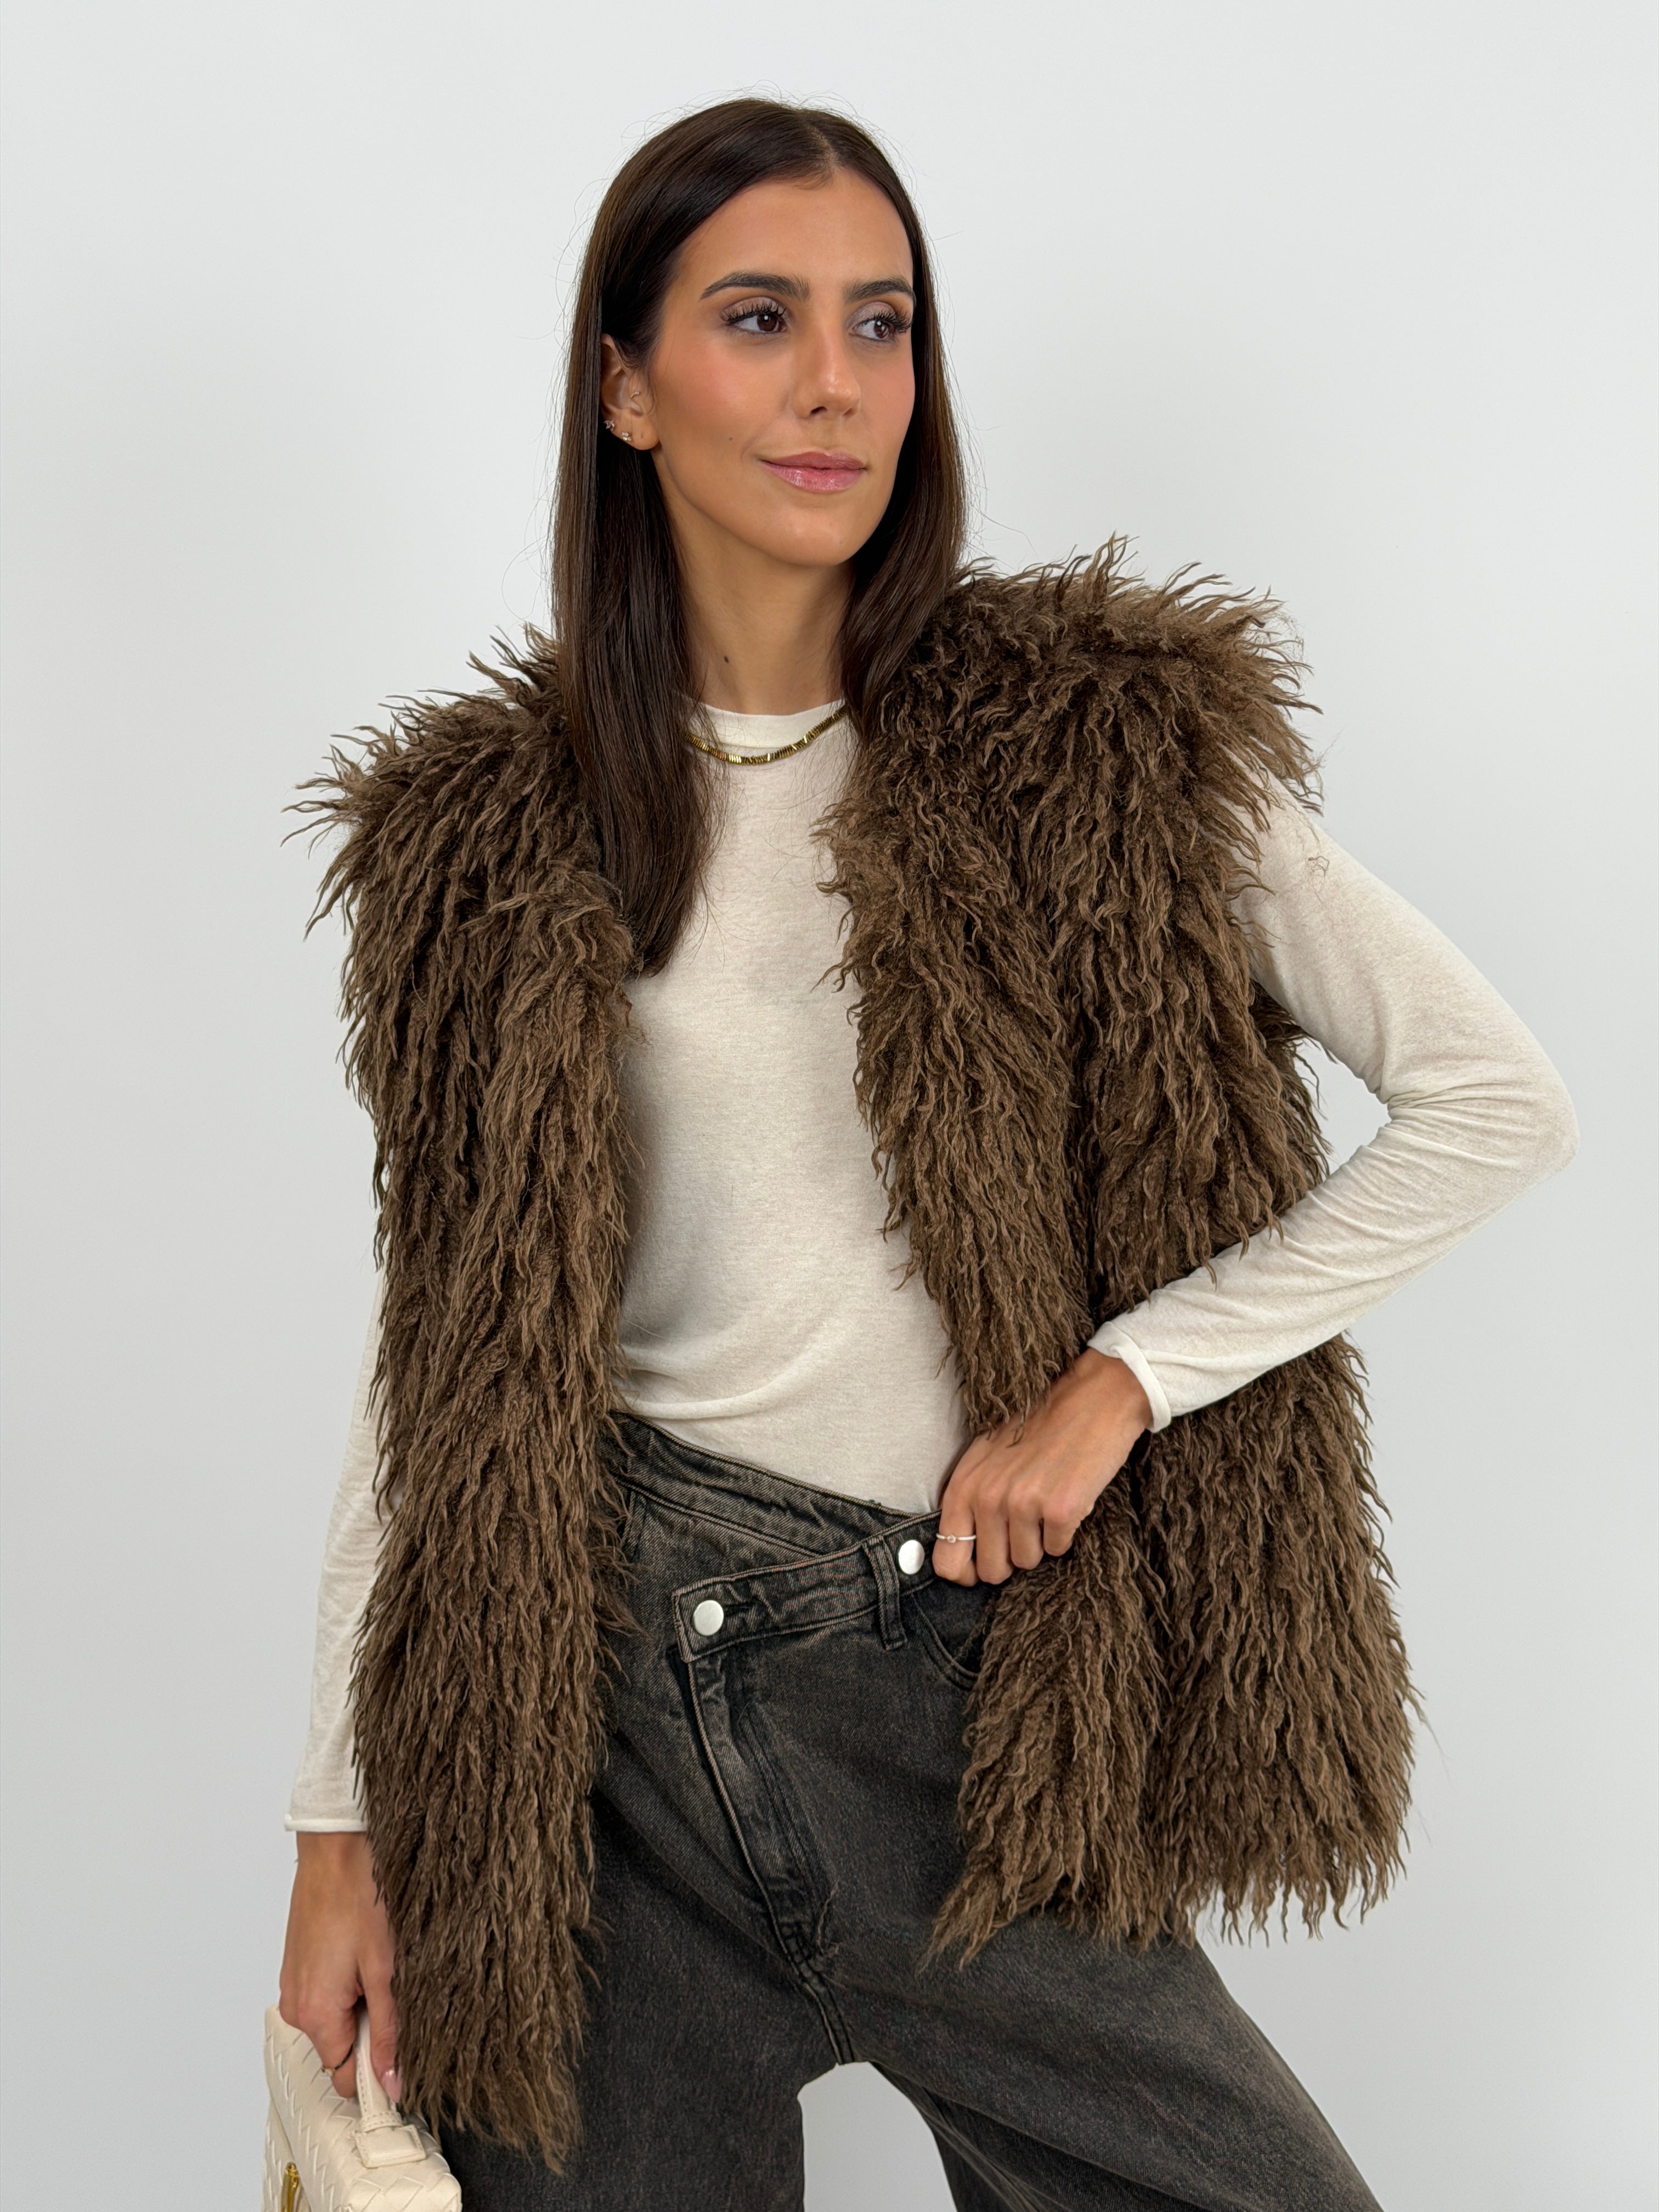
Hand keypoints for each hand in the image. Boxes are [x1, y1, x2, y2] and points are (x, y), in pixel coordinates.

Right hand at [278, 1831, 399, 2103]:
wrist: (335, 1851)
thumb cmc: (358, 1899)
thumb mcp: (385, 1971)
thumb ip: (389, 2032)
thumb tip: (391, 2081)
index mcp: (316, 2015)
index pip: (344, 2078)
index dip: (376, 2072)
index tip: (403, 2058)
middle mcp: (296, 2007)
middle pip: (339, 2049)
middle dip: (369, 2031)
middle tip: (391, 1990)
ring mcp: (293, 1987)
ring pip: (334, 2021)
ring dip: (359, 2006)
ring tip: (375, 1965)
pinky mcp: (297, 1969)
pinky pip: (324, 1997)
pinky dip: (345, 1987)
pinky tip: (360, 1954)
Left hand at [932, 1347, 1151, 1585]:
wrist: (1094, 1397)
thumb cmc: (1040, 1427)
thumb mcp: (988, 1457)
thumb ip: (971, 1501)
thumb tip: (964, 1558)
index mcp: (964, 1485)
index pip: (947, 1561)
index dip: (966, 1573)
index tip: (983, 1565)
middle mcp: (988, 1496)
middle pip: (992, 1571)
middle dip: (1010, 1557)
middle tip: (1026, 1525)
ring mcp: (1024, 1504)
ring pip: (1028, 1562)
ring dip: (1040, 1541)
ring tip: (1047, 1502)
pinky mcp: (1061, 1510)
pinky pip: (1058, 1549)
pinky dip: (1065, 1532)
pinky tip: (1068, 1499)